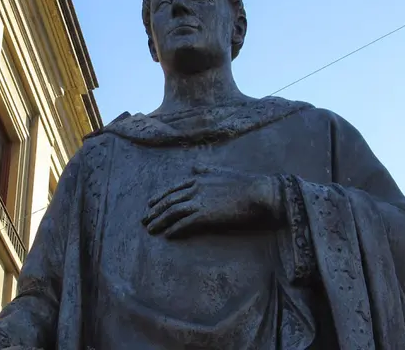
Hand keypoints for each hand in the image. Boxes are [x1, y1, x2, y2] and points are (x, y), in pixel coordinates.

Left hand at [142, 164, 282, 237]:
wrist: (260, 192)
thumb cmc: (246, 183)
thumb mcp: (222, 171)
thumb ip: (207, 170)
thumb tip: (195, 167)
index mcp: (199, 178)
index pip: (173, 188)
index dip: (160, 197)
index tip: (150, 204)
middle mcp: (196, 188)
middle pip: (169, 200)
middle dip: (155, 210)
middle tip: (145, 220)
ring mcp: (200, 201)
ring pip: (173, 212)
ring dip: (160, 221)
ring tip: (151, 229)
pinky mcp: (206, 214)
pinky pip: (184, 223)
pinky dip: (175, 229)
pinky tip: (168, 235)